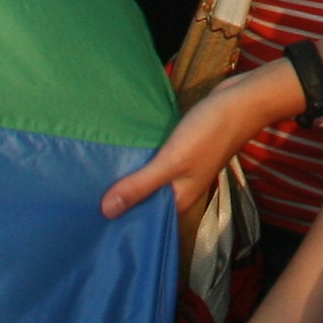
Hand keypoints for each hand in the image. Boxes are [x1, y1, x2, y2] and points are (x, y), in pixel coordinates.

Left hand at [99, 63, 294, 222]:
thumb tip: (106, 212)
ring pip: (148, 182)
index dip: (120, 222)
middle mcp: (180, 190)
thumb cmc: (209, 132)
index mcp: (179, 200)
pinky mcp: (181, 151)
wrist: (242, 100)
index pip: (145, 221)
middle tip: (81, 199)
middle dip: (119, 200)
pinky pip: (154, 163)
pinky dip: (139, 162)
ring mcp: (181, 170)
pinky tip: (121, 155)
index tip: (89, 222)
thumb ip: (140, 185)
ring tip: (91, 179)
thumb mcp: (172, 160)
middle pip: (145, 202)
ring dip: (128, 179)